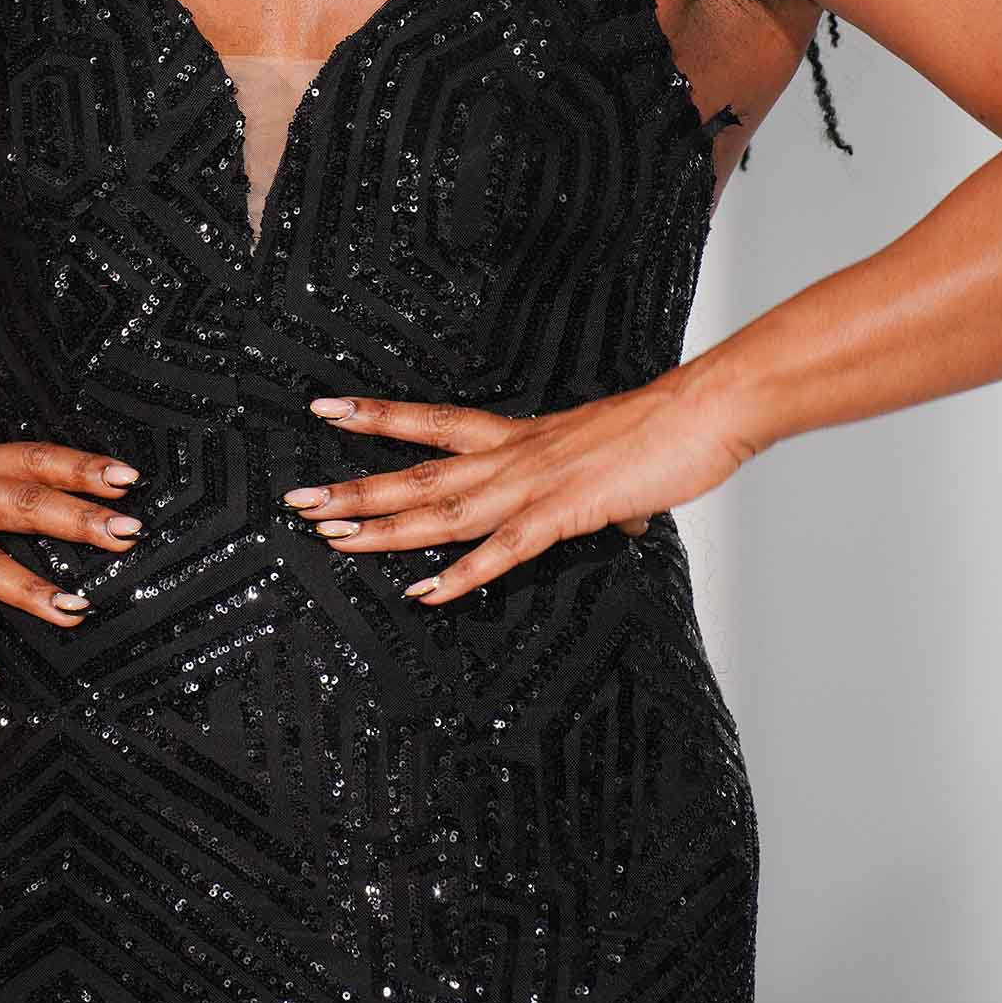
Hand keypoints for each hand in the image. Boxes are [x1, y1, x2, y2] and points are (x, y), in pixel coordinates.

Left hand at [280, 370, 755, 604]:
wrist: (703, 412)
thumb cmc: (666, 432)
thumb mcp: (615, 465)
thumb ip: (604, 495)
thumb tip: (621, 519)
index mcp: (521, 437)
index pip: (432, 423)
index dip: (377, 418)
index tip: (326, 409)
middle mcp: (514, 455)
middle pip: (418, 473)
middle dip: (356, 489)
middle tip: (298, 501)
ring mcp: (534, 483)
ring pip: (443, 509)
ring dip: (384, 528)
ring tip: (332, 539)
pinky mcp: (564, 512)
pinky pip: (503, 549)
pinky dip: (462, 573)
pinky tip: (426, 593)